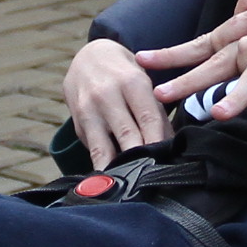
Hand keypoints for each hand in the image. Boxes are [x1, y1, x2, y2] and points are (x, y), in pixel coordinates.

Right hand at [64, 37, 169, 167]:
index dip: (158, 142)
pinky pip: (92, 149)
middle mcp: (107, 95)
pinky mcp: (77, 124)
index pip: (148, 117)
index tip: (167, 163)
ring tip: (128, 188)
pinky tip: (111, 180)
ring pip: (103, 148)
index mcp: (131, 82)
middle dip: (139, 159)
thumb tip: (170, 148)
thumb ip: (157, 114)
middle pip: (127, 135)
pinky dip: (102, 165)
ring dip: (116, 169)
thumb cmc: (124, 75)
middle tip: (152, 180)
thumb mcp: (144, 83)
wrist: (88, 58)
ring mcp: (88, 110)